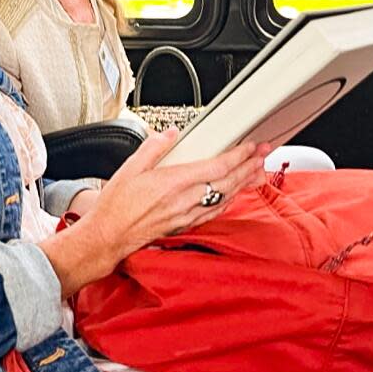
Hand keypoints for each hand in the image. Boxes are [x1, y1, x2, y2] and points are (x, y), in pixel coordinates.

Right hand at [39, 130, 268, 296]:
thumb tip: (171, 134)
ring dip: (244, 183)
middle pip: (228, 182)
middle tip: (264, 154)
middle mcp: (185, 201)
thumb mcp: (129, 168)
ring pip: (225, 197)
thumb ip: (153, 148)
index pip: (217, 167)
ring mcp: (187, 215)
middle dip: (249, 166)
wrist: (108, 237)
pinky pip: (214, 211)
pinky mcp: (184, 225)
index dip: (239, 155)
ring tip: (258, 172)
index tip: (251, 146)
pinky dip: (229, 200)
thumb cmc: (115, 206)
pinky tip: (234, 195)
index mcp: (174, 183)